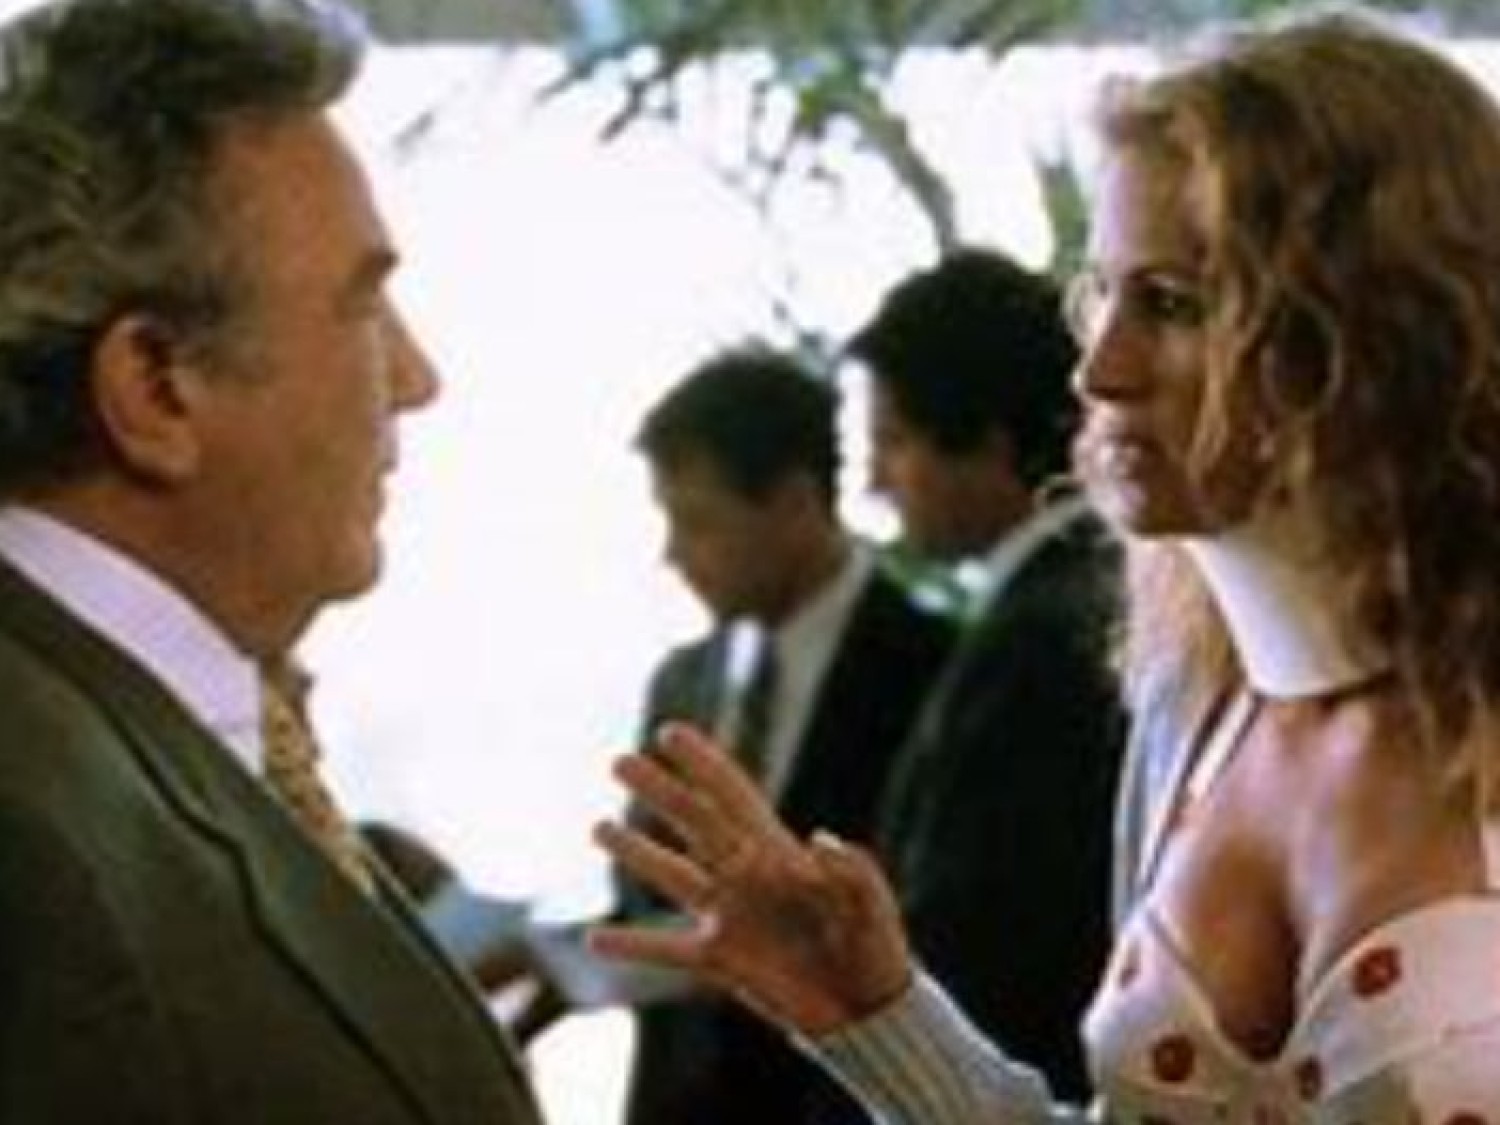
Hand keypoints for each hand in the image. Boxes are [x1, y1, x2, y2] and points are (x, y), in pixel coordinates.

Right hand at [587, 722, 911, 1035]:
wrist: (868, 1008)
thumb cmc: (875, 944)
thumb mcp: (871, 902)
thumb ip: (849, 869)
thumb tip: (815, 839)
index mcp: (780, 852)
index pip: (733, 796)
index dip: (703, 763)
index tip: (670, 733)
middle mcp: (745, 875)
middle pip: (692, 822)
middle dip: (657, 790)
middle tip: (618, 761)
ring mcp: (729, 916)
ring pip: (671, 875)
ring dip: (635, 852)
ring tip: (598, 828)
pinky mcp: (721, 960)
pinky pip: (666, 950)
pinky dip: (631, 945)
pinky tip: (593, 940)